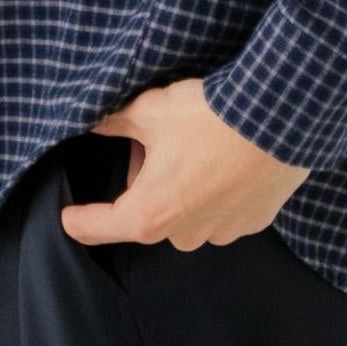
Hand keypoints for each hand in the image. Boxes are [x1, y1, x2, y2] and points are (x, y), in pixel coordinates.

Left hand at [59, 76, 311, 250]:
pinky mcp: (254, 222)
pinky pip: (223, 210)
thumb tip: (94, 122)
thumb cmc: (207, 117)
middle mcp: (183, 235)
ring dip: (184, 187)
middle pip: (148, 211)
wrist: (279, 118)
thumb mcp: (151, 110)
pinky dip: (219, 189)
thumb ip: (115, 121)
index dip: (78, 220)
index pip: (99, 226)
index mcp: (149, 213)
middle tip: (156, 140)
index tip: (67, 218)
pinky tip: (229, 157)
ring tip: (198, 145)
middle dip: (145, 180)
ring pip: (187, 212)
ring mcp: (222, 233)